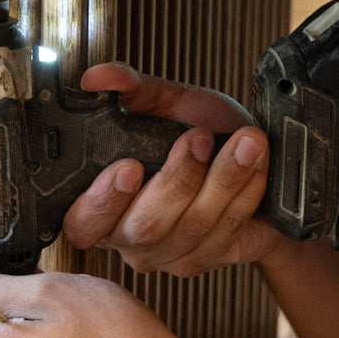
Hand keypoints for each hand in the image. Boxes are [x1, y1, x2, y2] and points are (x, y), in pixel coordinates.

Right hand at [62, 63, 286, 275]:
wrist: (251, 163)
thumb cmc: (201, 135)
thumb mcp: (165, 105)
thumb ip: (131, 90)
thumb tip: (97, 77)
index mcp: (102, 203)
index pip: (81, 221)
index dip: (101, 200)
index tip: (129, 167)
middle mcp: (127, 236)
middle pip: (143, 227)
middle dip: (176, 181)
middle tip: (198, 140)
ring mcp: (166, 254)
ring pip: (191, 227)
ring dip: (223, 179)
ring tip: (246, 141)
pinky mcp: (202, 260)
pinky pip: (225, 230)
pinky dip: (246, 192)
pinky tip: (256, 164)